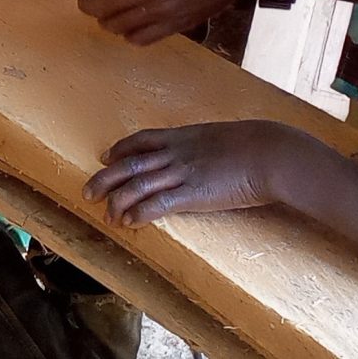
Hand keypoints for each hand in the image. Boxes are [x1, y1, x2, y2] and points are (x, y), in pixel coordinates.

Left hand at [84, 121, 333, 226]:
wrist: (269, 152)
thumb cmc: (255, 145)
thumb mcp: (222, 137)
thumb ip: (205, 144)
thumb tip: (204, 150)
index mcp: (182, 136)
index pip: (140, 140)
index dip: (120, 150)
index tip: (105, 157)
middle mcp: (175, 153)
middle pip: (128, 164)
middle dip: (104, 179)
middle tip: (87, 192)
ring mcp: (182, 173)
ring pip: (137, 185)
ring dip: (118, 202)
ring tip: (107, 216)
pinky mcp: (193, 194)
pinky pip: (158, 203)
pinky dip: (140, 212)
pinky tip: (130, 222)